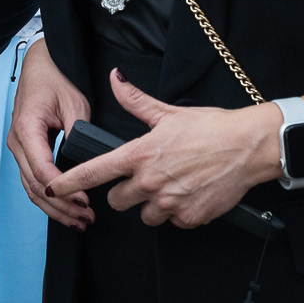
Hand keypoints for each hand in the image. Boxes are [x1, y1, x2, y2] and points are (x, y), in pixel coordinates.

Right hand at [6, 38, 92, 229]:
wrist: (42, 64)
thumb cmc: (58, 78)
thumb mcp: (75, 103)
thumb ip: (79, 134)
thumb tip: (88, 164)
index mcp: (27, 128)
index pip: (41, 169)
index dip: (62, 190)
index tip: (83, 200)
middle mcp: (17, 141)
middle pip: (34, 186)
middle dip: (60, 206)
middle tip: (86, 219)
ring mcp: (18, 148)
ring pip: (31, 189)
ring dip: (54, 208)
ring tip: (79, 222)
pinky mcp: (25, 151)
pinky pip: (32, 181)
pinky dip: (48, 198)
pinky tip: (65, 209)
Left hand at [47, 71, 280, 229]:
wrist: (249, 147)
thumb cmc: (212, 127)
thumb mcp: (169, 112)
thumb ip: (135, 101)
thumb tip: (114, 79)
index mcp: (140, 155)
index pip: (94, 173)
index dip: (69, 183)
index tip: (54, 189)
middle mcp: (150, 182)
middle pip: (117, 201)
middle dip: (126, 191)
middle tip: (146, 177)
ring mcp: (170, 203)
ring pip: (144, 215)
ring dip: (152, 205)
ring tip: (172, 184)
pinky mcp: (189, 218)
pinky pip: (172, 222)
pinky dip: (178, 212)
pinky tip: (190, 193)